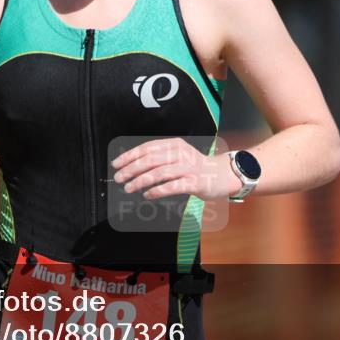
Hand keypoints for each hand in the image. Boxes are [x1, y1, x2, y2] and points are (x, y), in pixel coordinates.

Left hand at [110, 138, 240, 200]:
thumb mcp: (177, 156)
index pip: (147, 147)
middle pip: (151, 159)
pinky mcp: (195, 182)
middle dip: (131, 169)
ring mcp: (189, 168)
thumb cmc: (194, 167)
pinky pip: (172, 186)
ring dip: (141, 181)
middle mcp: (181, 153)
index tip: (116, 164)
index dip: (129, 156)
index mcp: (174, 145)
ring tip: (129, 188)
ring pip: (159, 173)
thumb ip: (159, 158)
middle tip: (119, 178)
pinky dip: (157, 191)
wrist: (222, 175)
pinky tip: (147, 195)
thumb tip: (131, 166)